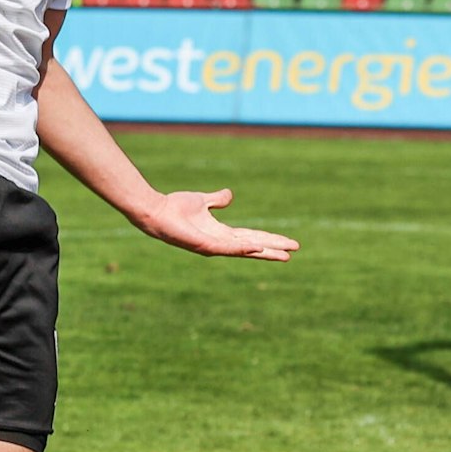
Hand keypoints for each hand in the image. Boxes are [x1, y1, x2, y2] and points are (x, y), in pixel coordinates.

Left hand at [137, 189, 297, 261]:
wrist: (157, 211)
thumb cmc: (176, 207)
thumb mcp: (203, 201)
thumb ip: (217, 200)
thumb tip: (230, 195)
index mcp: (222, 233)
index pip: (252, 237)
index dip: (270, 240)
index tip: (289, 243)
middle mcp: (220, 242)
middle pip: (254, 246)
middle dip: (273, 249)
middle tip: (294, 252)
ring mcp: (213, 246)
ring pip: (245, 250)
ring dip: (264, 253)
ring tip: (284, 256)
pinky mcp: (204, 245)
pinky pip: (228, 248)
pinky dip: (243, 248)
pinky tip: (257, 248)